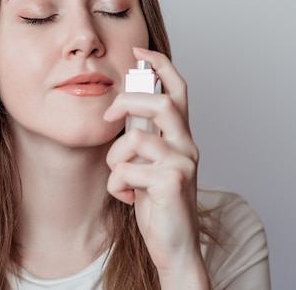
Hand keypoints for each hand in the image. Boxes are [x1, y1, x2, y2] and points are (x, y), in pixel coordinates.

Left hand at [103, 47, 208, 286]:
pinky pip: (127, 170)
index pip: (178, 89)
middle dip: (127, 102)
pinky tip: (126, 198)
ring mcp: (183, 163)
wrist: (174, 246)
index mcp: (181, 136)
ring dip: (115, 159)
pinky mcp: (172, 183)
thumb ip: (143, 136)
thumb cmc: (157, 203)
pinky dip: (117, 184)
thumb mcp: (148, 163)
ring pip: (134, 138)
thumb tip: (122, 107)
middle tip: (109, 117)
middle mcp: (187, 145)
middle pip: (161, 102)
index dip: (160, 65)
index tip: (139, 50)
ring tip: (120, 177)